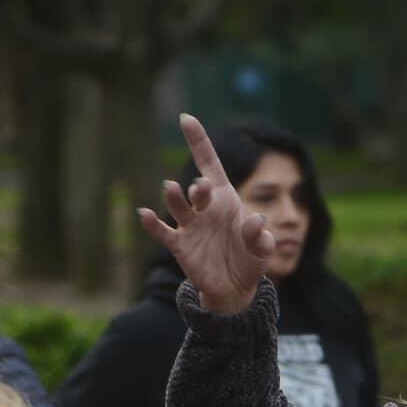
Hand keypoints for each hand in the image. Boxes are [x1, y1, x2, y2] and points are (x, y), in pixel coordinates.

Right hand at [136, 113, 282, 317]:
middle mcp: (205, 208)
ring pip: (179, 207)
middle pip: (198, 189)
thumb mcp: (261, 248)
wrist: (235, 288)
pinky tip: (145, 213)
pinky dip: (153, 224)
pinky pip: (164, 232)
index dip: (198, 141)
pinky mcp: (180, 246)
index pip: (209, 163)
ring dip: (175, 197)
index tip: (185, 118)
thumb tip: (256, 221)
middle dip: (198, 187)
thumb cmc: (249, 259)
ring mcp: (191, 226)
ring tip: (170, 187)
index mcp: (225, 198)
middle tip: (201, 187)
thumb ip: (259, 235)